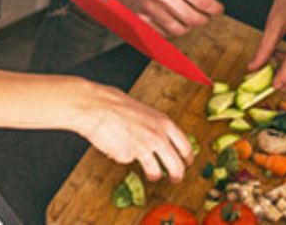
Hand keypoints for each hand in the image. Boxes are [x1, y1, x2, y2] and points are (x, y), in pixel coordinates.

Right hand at [75, 81, 191, 182]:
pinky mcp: (128, 157)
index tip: (186, 163)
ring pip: (156, 172)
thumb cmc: (118, 105)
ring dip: (155, 176)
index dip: (187, 158)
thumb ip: (156, 127)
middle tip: (175, 179)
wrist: (97, 107)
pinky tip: (119, 147)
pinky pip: (130, 162)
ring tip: (152, 176)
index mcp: (165, 123)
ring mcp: (143, 148)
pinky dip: (126, 158)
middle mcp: (158, 137)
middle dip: (177, 175)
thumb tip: (163, 139)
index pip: (185, 146)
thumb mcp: (147, 112)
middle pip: (176, 165)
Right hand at [109, 0, 226, 36]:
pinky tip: (174, 19)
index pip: (204, 3)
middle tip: (205, 14)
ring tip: (190, 17)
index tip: (218, 9)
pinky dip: (172, 30)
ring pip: (179, 30)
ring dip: (189, 27)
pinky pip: (162, 34)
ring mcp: (149, 9)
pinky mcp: (139, 18)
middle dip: (205, 19)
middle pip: (193, 20)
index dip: (216, 9)